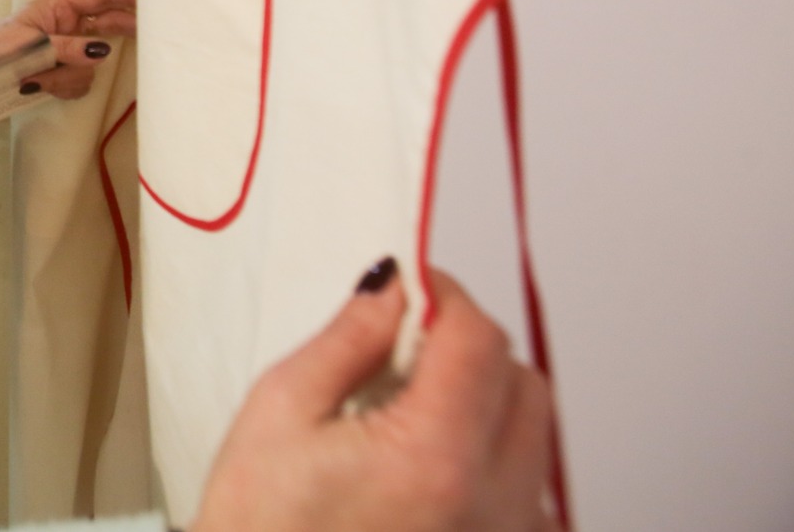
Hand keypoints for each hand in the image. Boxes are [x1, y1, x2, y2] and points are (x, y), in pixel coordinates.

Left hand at [0, 0, 135, 98]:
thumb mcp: (30, 44)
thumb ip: (67, 47)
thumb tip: (102, 50)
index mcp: (59, 7)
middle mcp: (68, 27)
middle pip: (108, 25)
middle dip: (121, 31)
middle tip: (148, 33)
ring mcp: (67, 52)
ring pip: (90, 66)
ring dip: (65, 76)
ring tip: (34, 78)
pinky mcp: (62, 75)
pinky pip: (79, 84)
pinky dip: (59, 89)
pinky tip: (36, 86)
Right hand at [191, 266, 560, 531]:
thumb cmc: (260, 527)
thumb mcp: (280, 412)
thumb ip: (348, 340)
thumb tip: (393, 285)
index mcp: (434, 457)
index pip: (478, 339)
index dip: (444, 297)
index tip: (408, 286)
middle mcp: (493, 503)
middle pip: (521, 383)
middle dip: (469, 347)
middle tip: (404, 345)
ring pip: (533, 434)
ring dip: (484, 401)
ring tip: (409, 411)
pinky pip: (527, 489)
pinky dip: (491, 456)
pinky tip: (428, 463)